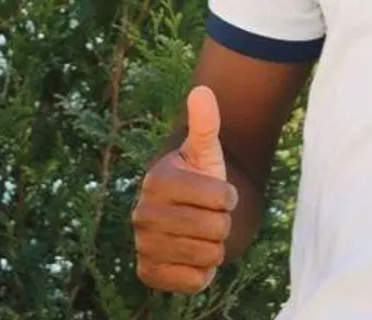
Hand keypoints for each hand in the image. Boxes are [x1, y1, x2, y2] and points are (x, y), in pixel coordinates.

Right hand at [133, 86, 237, 293]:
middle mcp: (142, 213)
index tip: (217, 193)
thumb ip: (206, 123)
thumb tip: (202, 90)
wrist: (184, 215)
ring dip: (214, 248)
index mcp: (157, 180)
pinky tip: (192, 258)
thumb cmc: (199, 178)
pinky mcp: (148, 273)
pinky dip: (202, 274)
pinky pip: (193, 281)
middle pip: (216, 229)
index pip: (222, 198)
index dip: (229, 197)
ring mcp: (142, 244)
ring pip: (208, 255)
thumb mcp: (206, 151)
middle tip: (209, 215)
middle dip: (222, 223)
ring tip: (201, 234)